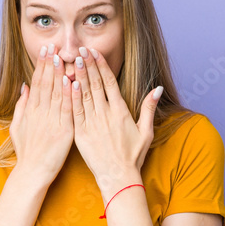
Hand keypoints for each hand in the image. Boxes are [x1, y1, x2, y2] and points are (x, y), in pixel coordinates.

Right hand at [10, 43, 73, 182]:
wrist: (32, 172)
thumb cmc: (28, 152)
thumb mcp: (19, 126)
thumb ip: (22, 105)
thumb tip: (24, 87)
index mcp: (31, 110)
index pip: (37, 82)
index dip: (41, 65)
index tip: (46, 50)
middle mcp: (40, 113)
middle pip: (45, 84)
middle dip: (49, 64)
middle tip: (53, 46)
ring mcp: (51, 121)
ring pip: (55, 93)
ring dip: (59, 74)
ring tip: (61, 57)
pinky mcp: (63, 131)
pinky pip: (66, 110)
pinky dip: (68, 95)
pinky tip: (70, 81)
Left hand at [69, 46, 162, 198]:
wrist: (118, 176)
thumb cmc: (133, 156)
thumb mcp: (146, 131)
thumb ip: (149, 108)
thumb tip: (158, 88)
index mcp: (120, 111)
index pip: (109, 82)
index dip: (101, 66)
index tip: (94, 52)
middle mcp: (105, 114)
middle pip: (94, 84)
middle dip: (87, 65)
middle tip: (80, 49)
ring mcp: (92, 123)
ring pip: (83, 94)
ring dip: (78, 76)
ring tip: (72, 60)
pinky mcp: (81, 133)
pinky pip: (75, 111)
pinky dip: (71, 96)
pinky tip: (66, 83)